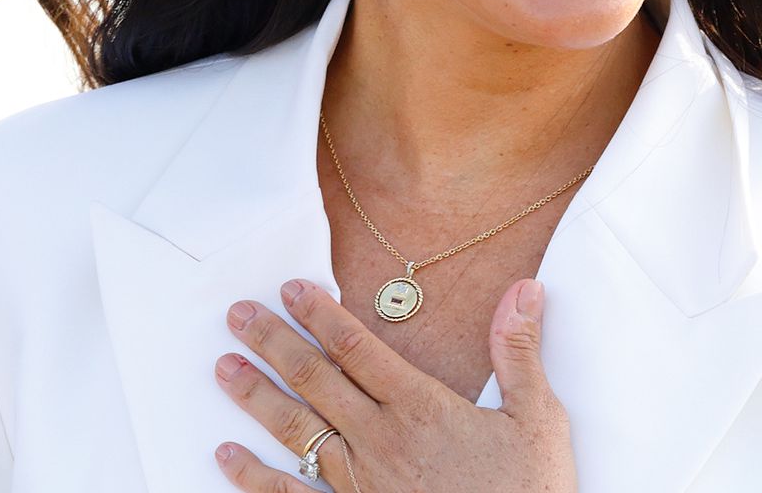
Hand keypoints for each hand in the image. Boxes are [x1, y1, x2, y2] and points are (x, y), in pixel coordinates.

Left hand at [212, 276, 575, 491]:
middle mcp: (380, 440)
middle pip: (315, 380)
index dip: (321, 315)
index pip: (358, 349)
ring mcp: (360, 484)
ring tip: (223, 367)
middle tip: (237, 313)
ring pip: (296, 430)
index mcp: (422, 408)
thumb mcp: (538, 419)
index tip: (291, 288)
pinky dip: (254, 478)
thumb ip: (520, 352)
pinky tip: (226, 457)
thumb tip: (524, 289)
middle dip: (273, 342)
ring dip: (255, 396)